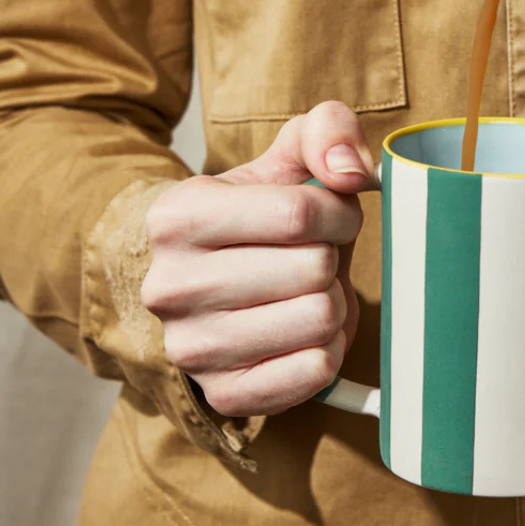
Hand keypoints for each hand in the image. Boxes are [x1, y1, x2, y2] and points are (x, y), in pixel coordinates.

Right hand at [141, 101, 375, 416]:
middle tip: (311, 258)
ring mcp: (192, 348)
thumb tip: (353, 172)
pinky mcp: (224, 394)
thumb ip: (326, 131)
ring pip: (319, 318)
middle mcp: (171, 286)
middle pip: (313, 269)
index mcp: (178, 217)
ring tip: (304, 293)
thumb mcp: (283, 159)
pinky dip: (327, 349)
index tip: (332, 216)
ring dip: (332, 304)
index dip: (338, 213)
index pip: (299, 212)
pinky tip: (302, 332)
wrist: (210, 285)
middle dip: (331, 259)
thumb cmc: (256, 219)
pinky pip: (315, 370)